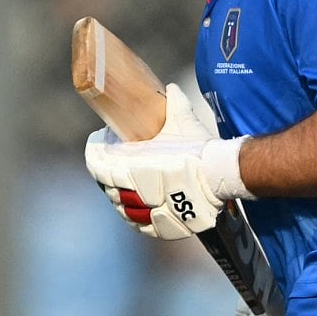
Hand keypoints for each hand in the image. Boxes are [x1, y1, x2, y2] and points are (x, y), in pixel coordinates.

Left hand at [84, 83, 251, 239]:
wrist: (220, 175)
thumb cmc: (199, 148)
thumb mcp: (183, 121)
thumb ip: (174, 103)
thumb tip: (171, 89)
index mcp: (131, 167)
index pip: (97, 164)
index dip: (95, 152)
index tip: (100, 143)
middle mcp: (133, 192)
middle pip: (108, 186)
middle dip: (109, 174)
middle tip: (119, 162)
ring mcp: (146, 212)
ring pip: (122, 207)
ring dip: (122, 196)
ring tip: (131, 186)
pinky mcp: (161, 226)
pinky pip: (140, 225)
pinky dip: (137, 217)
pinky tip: (142, 208)